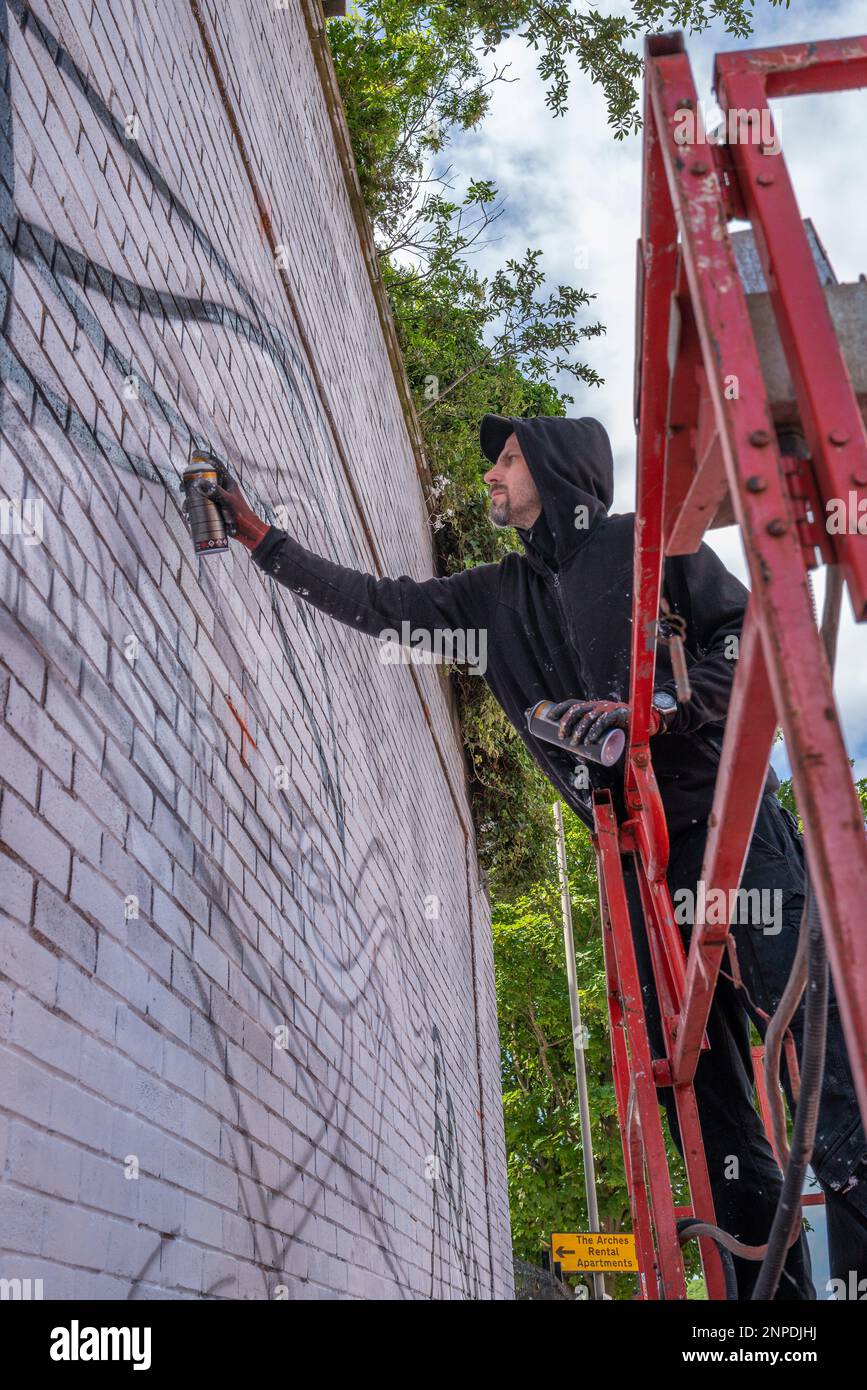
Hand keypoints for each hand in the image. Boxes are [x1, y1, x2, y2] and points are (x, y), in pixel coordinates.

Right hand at [182, 464, 268, 550]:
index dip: (206, 457)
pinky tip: (189, 516)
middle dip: (190, 483)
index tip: (195, 453)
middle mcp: (221, 488)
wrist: (246, 530)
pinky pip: (201, 506)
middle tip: (182, 488)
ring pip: (200, 494)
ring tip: (186, 508)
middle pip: (204, 479)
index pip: (216, 465)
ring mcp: (217, 498)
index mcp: (227, 482)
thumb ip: (216, 491)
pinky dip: (194, 509)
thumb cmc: (241, 514)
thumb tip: (199, 482)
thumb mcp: (228, 501)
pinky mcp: (215, 508)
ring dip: (190, 500)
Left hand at [547, 698, 662, 746]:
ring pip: (588, 717)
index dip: (560, 709)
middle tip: (562, 737)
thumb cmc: (617, 728)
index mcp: (592, 705)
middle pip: (577, 710)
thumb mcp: (602, 727)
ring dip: (579, 731)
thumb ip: (590, 734)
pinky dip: (595, 731)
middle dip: (566, 722)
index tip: (550, 718)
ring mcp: (608, 708)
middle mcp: (598, 704)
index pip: (572, 703)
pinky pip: (603, 722)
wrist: (641, 722)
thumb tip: (573, 750)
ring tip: (574, 744)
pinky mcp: (618, 715)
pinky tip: (589, 740)